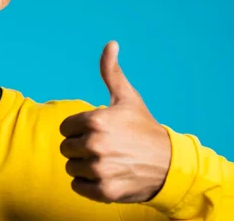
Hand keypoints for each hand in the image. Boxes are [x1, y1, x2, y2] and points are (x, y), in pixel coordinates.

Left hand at [59, 41, 171, 202]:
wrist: (170, 164)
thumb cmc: (143, 128)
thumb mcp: (127, 98)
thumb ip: (111, 72)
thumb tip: (110, 44)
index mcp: (95, 121)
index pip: (65, 128)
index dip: (79, 130)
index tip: (97, 132)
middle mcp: (95, 145)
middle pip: (66, 148)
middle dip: (80, 148)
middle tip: (103, 148)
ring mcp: (99, 169)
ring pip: (71, 168)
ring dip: (84, 166)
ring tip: (106, 162)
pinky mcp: (104, 191)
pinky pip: (77, 186)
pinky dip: (87, 184)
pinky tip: (105, 176)